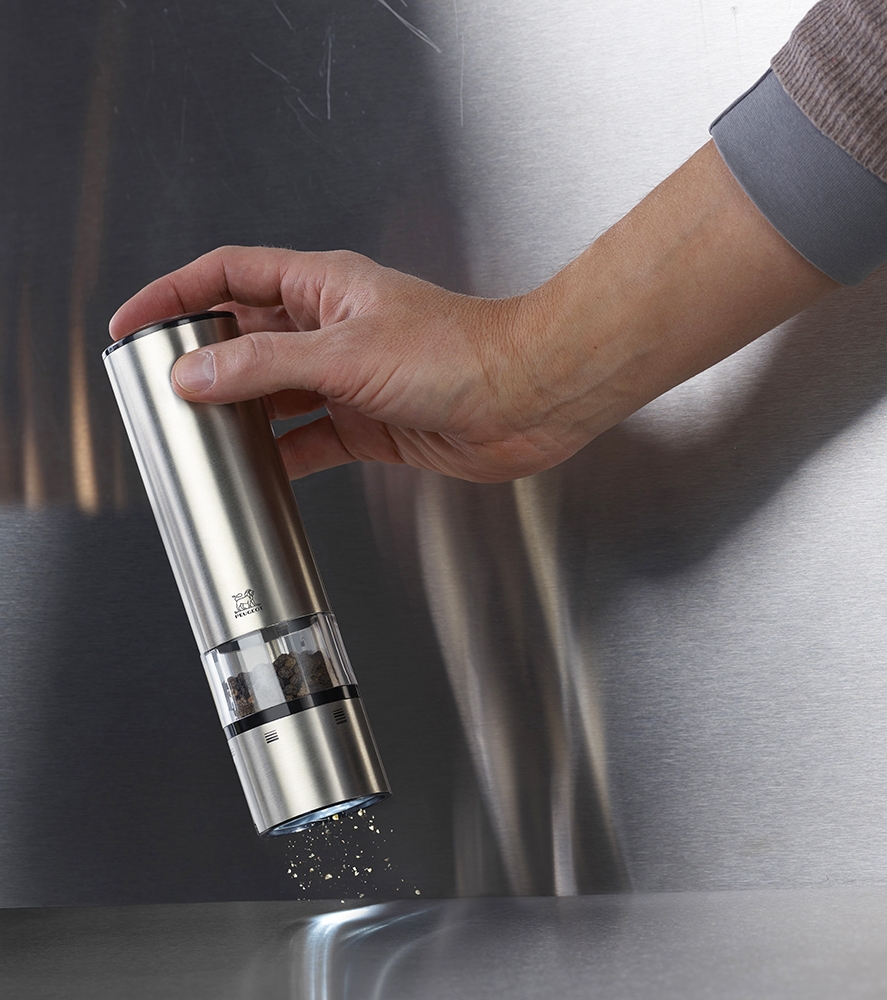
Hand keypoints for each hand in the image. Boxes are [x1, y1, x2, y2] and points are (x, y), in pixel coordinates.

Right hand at [108, 248, 589, 480]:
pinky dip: (282, 454)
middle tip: (158, 386)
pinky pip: (309, 437)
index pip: (230, 276)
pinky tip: (259, 469)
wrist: (524, 399)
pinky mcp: (368, 421)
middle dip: (202, 360)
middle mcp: (333, 328)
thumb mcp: (345, 353)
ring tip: (198, 432)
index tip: (134, 323)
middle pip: (246, 336)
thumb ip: (264, 365)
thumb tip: (195, 374)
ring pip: (274, 391)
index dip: (176, 295)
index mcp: (324, 286)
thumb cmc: (459, 353)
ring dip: (239, 411)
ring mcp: (349, 377)